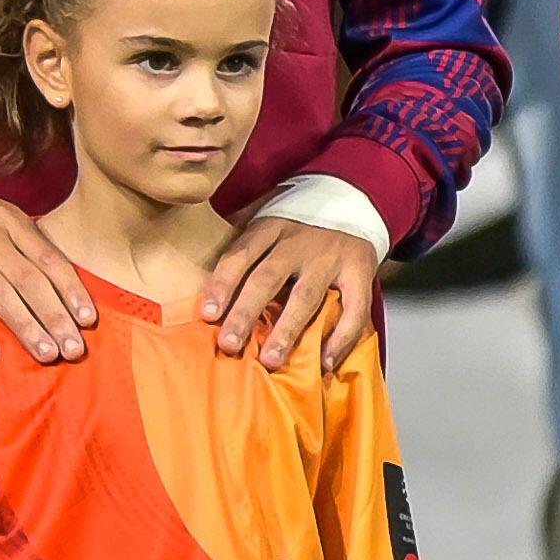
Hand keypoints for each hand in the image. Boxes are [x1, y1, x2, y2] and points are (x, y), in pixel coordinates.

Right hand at [0, 173, 94, 362]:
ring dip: (25, 326)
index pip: (49, 259)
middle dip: (56, 317)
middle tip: (74, 350)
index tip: (89, 321)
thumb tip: (60, 280)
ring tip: (46, 355)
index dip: (71, 291)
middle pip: (29, 280)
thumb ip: (23, 240)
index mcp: (8, 220)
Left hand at [203, 217, 377, 369]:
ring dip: (287, 330)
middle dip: (246, 313)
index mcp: (270, 226)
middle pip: (268, 278)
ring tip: (270, 361)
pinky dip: (342, 337)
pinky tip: (326, 362)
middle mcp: (298, 241)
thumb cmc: (299, 219)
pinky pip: (354, 308)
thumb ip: (239, 237)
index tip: (207, 314)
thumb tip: (200, 266)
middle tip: (229, 344)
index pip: (240, 255)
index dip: (222, 284)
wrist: (355, 197)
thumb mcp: (266, 214)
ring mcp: (330, 256)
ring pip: (306, 297)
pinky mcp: (360, 270)